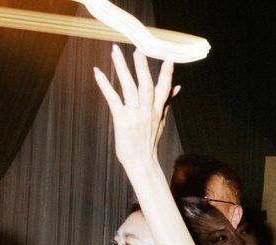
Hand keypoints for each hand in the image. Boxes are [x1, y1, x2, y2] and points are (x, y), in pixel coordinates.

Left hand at [93, 47, 177, 169]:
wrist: (142, 163)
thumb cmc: (148, 141)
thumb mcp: (160, 120)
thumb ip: (167, 102)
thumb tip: (178, 87)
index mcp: (157, 110)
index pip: (164, 88)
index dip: (166, 72)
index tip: (168, 56)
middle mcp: (148, 111)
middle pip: (147, 85)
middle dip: (143, 67)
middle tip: (138, 49)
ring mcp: (135, 115)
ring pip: (130, 88)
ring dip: (122, 69)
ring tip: (115, 52)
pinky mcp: (122, 120)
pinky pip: (113, 99)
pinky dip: (105, 85)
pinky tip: (98, 72)